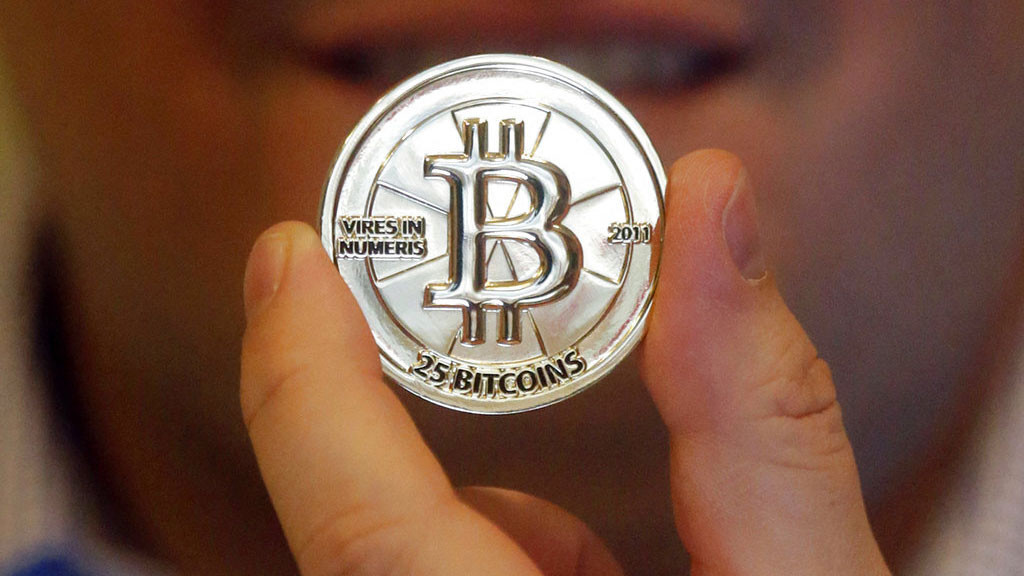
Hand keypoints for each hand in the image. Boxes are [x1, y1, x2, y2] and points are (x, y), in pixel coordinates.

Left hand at [240, 150, 891, 574]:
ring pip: (410, 567)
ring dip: (474, 525)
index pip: (369, 542)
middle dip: (380, 430)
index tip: (287, 258)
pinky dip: (504, 560)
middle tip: (374, 310)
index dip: (307, 391)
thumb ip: (770, 421)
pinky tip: (584, 562)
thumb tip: (711, 203)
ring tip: (582, 529)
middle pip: (371, 545)